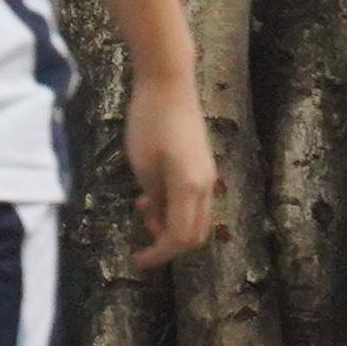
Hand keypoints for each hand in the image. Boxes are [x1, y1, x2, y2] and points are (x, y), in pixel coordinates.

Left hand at [121, 74, 221, 265]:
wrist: (168, 84)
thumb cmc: (149, 122)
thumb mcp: (143, 167)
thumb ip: (155, 199)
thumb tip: (159, 222)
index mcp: (190, 188)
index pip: (180, 238)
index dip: (159, 255)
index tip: (138, 262)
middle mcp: (206, 186)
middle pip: (195, 234)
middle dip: (168, 243)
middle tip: (142, 234)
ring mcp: (208, 175)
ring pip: (195, 218)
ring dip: (171, 223)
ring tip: (143, 206)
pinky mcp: (202, 165)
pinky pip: (194, 200)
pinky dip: (175, 207)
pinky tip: (151, 194)